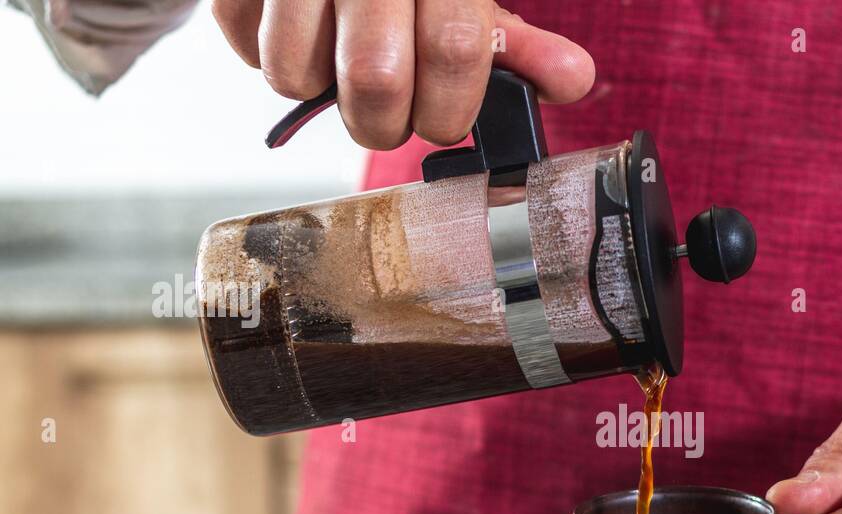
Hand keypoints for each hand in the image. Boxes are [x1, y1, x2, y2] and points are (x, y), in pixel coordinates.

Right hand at [212, 1, 594, 148]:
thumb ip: (512, 42)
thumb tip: (572, 81)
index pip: (457, 51)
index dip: (450, 108)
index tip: (443, 118)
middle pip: (374, 80)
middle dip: (383, 123)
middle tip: (390, 111)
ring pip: (296, 73)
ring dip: (320, 93)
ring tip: (339, 64)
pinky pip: (245, 47)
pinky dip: (268, 61)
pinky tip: (299, 37)